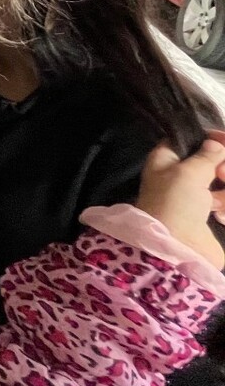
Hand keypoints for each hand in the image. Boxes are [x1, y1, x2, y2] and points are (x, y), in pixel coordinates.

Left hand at [136, 134, 224, 269]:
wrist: (177, 247)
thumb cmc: (175, 203)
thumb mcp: (187, 172)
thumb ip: (206, 155)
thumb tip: (216, 143)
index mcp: (166, 159)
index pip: (190, 139)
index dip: (210, 138)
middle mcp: (181, 175)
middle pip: (214, 160)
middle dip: (223, 167)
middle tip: (222, 176)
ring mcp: (197, 196)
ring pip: (223, 181)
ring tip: (216, 205)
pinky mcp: (210, 214)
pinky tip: (220, 217)